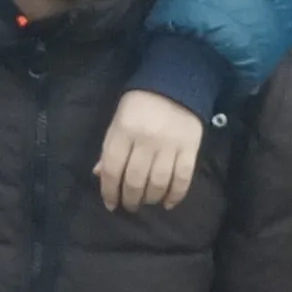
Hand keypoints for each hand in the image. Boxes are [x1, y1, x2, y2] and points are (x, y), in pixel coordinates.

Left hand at [95, 89, 204, 212]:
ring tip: (146, 201)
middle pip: (135, 180)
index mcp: (124, 132)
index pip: (113, 169)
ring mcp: (170, 146)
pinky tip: (168, 204)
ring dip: (150, 199)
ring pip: (158, 183)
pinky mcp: (190, 149)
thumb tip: (100, 175)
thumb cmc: (139, 105)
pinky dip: (175, 196)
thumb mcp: (117, 122)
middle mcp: (146, 141)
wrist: (174, 84)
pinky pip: (183, 179)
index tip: (110, 204)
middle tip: (129, 206)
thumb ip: (110, 148)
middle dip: (130, 199)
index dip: (109, 191)